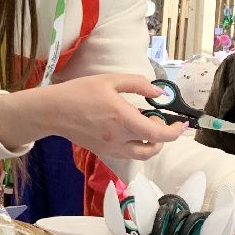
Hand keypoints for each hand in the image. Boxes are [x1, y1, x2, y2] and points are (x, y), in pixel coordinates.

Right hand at [0, 74, 182, 159]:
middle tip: (160, 122)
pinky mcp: (103, 151)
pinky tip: (130, 131)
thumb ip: (137, 84)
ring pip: (142, 154)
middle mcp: (119, 138)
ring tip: (147, 128)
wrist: (53, 112)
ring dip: (151, 144)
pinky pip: (128, 154)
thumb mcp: (110, 80)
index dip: (175, 132)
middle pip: (153, 148)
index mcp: (123, 119)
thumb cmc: (80, 92)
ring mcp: (111, 148)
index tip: (181, 123)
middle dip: (163, 138)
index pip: (159, 134)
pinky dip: (137, 146)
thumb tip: (158, 93)